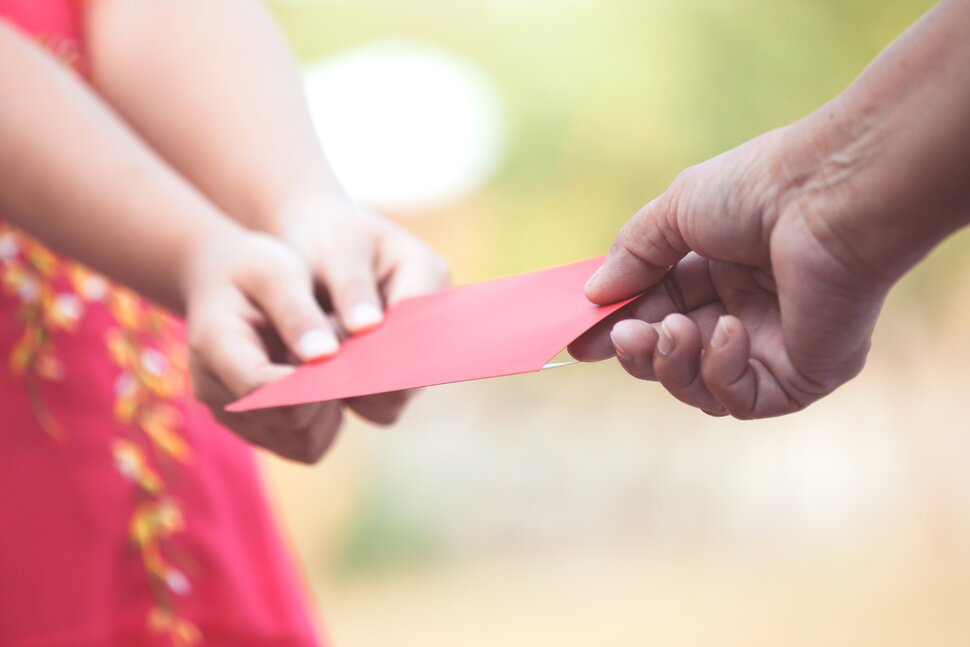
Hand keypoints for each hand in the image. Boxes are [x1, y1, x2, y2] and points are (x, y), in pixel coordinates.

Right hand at [184, 229, 347, 462]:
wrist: (222, 284)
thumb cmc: (253, 271)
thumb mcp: (276, 272)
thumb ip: (299, 312)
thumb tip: (325, 357)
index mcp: (214, 347)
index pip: (263, 388)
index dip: (312, 382)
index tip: (341, 355)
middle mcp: (215, 394)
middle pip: (294, 423)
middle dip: (329, 393)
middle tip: (341, 352)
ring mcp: (234, 419)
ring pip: (305, 445)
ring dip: (331, 411)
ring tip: (329, 367)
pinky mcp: (257, 431)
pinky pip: (307, 447)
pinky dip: (326, 422)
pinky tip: (324, 384)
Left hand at [275, 196, 450, 424]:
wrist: (311, 243)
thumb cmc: (322, 237)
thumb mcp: (334, 251)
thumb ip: (351, 288)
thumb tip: (366, 329)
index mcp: (429, 273)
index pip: (421, 327)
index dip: (388, 354)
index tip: (343, 369)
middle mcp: (434, 315)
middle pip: (417, 370)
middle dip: (372, 380)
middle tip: (322, 384)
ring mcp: (417, 346)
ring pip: (398, 394)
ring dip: (359, 394)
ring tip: (318, 379)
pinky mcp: (394, 368)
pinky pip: (380, 401)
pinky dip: (352, 399)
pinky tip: (322, 384)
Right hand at [569, 126, 894, 418]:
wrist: (826, 195)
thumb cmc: (757, 190)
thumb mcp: (674, 213)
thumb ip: (632, 256)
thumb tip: (592, 297)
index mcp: (719, 272)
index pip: (658, 314)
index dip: (618, 328)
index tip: (580, 340)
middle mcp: (746, 312)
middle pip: (673, 358)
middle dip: (640, 352)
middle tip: (621, 336)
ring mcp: (773, 347)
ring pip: (701, 390)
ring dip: (673, 364)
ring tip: (675, 330)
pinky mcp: (803, 375)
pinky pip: (744, 401)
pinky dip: (722, 371)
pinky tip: (729, 330)